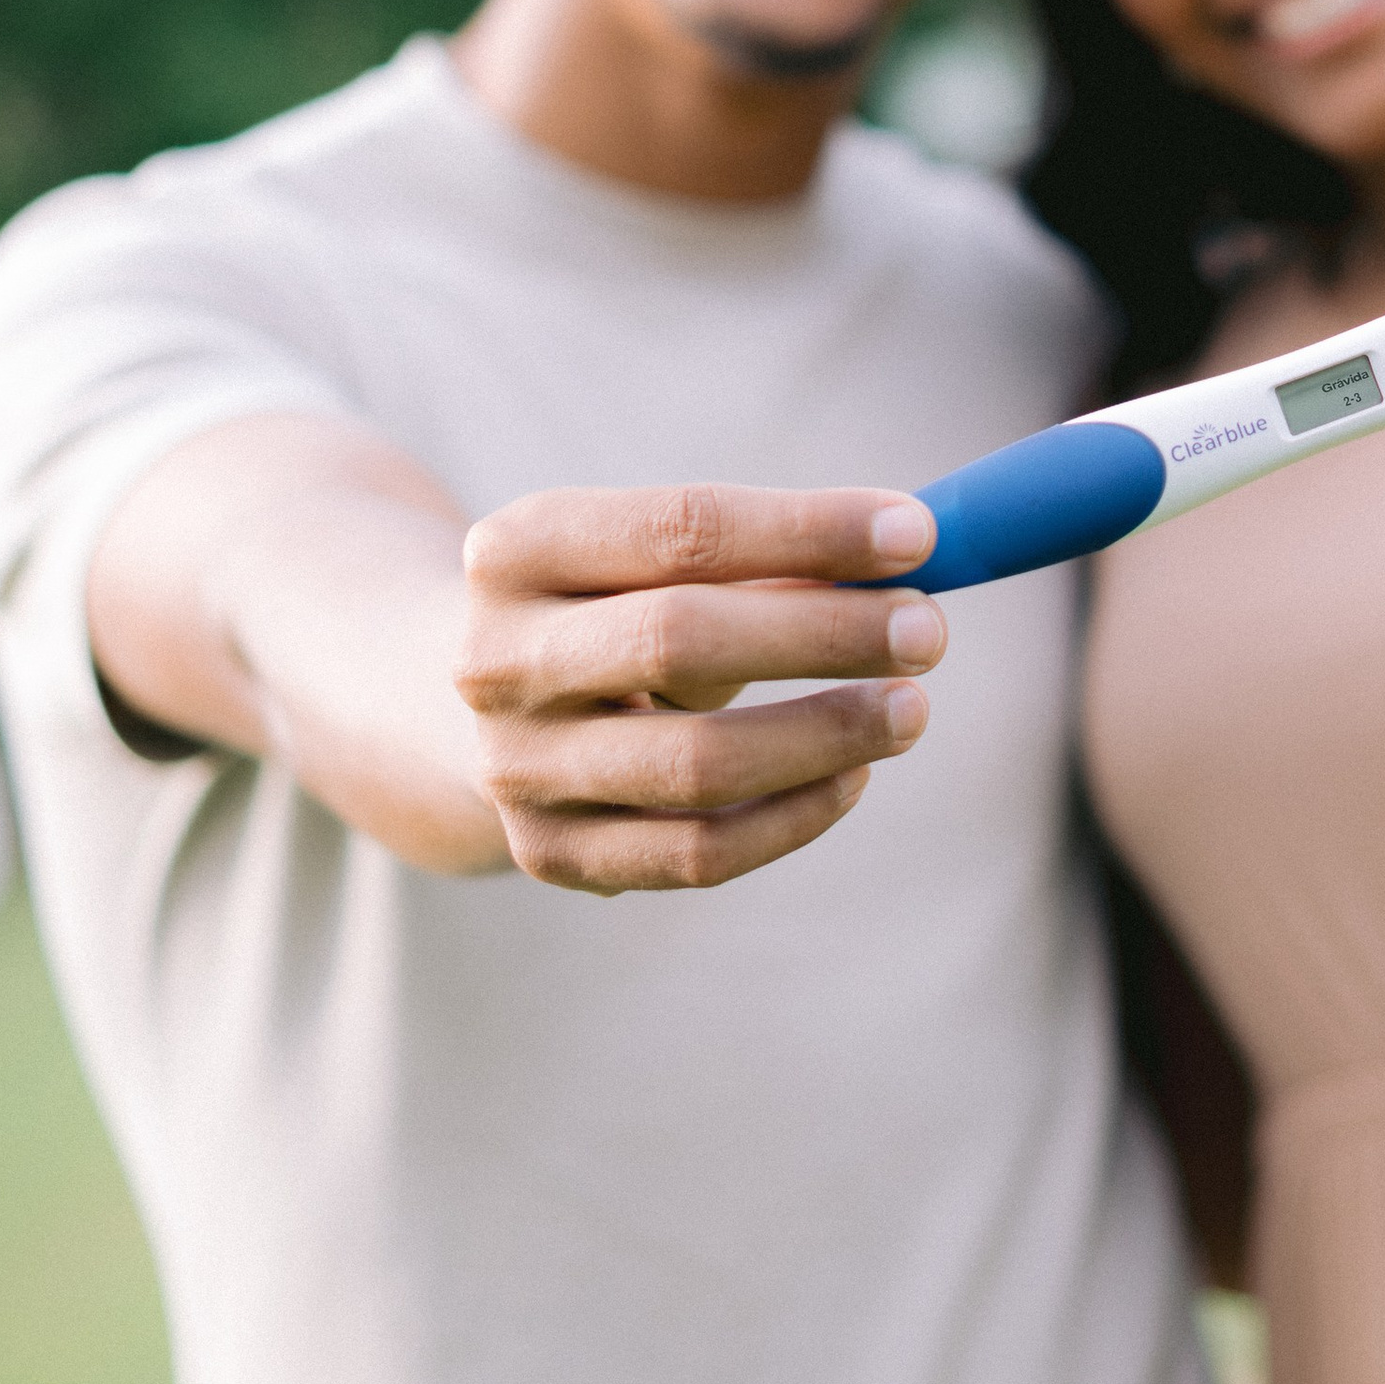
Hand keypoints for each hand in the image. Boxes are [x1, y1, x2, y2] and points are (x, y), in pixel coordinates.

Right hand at [455, 481, 945, 890]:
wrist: (455, 710)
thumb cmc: (605, 608)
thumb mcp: (650, 560)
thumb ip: (765, 558)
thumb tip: (906, 560)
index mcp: (518, 549)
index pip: (681, 528)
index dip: (808, 530)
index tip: (919, 535)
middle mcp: (497, 659)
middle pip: (679, 638)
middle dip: (823, 634)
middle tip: (929, 630)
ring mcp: (516, 767)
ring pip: (695, 765)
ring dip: (823, 735)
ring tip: (912, 710)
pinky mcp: (550, 854)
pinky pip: (693, 853)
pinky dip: (790, 818)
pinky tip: (854, 779)